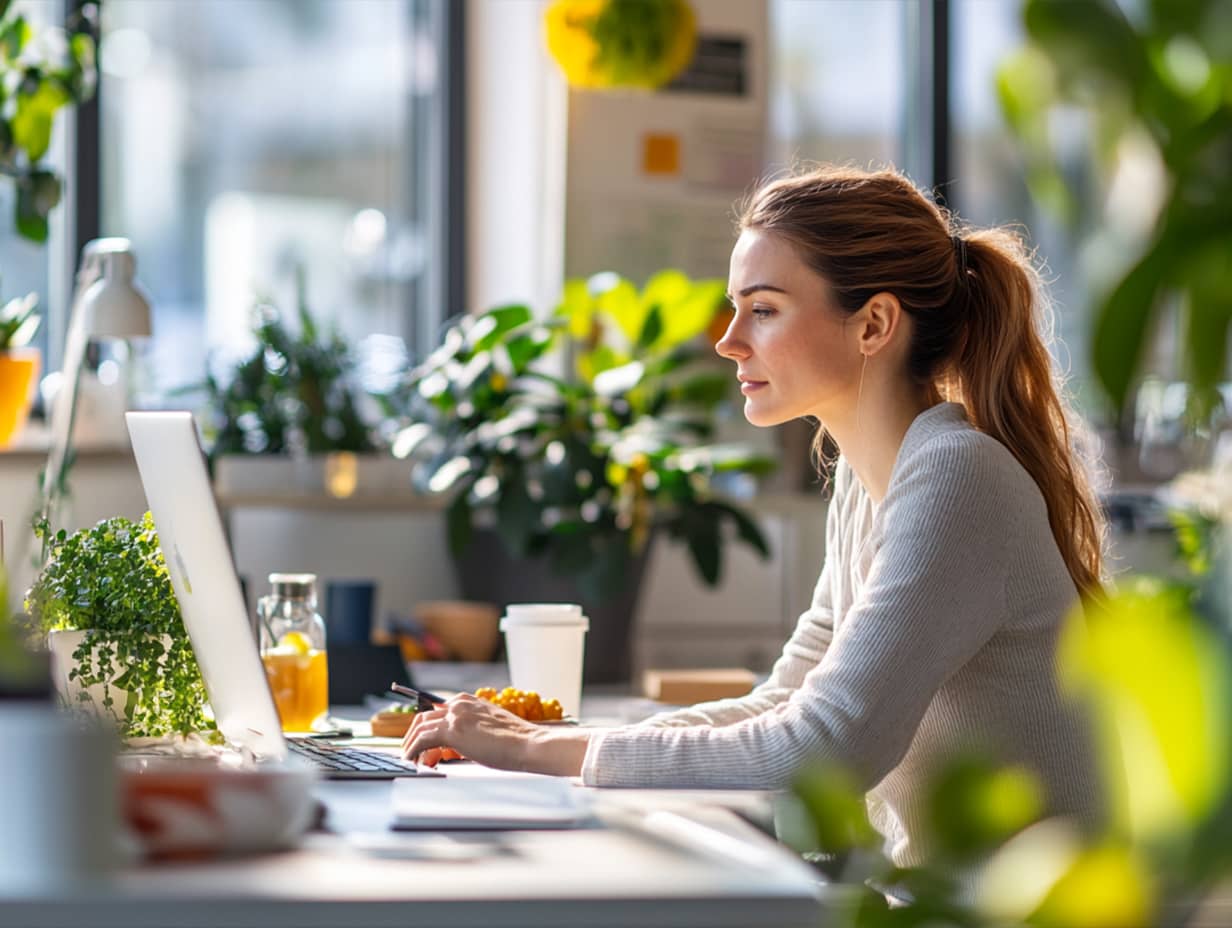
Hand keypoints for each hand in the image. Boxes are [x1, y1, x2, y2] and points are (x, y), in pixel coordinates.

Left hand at [400, 693, 588, 776]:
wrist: (530, 744)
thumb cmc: (517, 741)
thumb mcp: (490, 728)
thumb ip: (472, 729)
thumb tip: (456, 746)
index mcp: (469, 701)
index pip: (438, 711)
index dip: (428, 729)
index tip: (425, 746)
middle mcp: (460, 704)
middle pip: (424, 716)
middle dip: (415, 735)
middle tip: (412, 753)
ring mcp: (456, 715)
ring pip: (420, 726)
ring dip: (411, 744)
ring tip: (410, 760)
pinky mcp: (453, 730)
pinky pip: (422, 739)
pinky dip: (413, 750)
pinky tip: (413, 761)